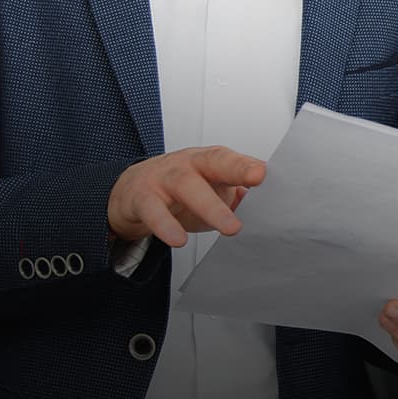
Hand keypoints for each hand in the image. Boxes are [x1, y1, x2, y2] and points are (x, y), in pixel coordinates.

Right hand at [106, 146, 263, 246]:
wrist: (129, 191)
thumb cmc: (177, 190)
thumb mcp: (209, 189)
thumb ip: (237, 197)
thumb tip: (268, 207)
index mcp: (208, 162)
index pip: (232, 159)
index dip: (249, 164)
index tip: (267, 172)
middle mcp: (187, 164)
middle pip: (213, 162)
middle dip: (236, 169)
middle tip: (257, 179)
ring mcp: (163, 179)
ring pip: (186, 186)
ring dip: (210, 207)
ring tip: (230, 228)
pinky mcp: (142, 198)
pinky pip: (153, 211)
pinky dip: (165, 225)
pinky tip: (177, 239)